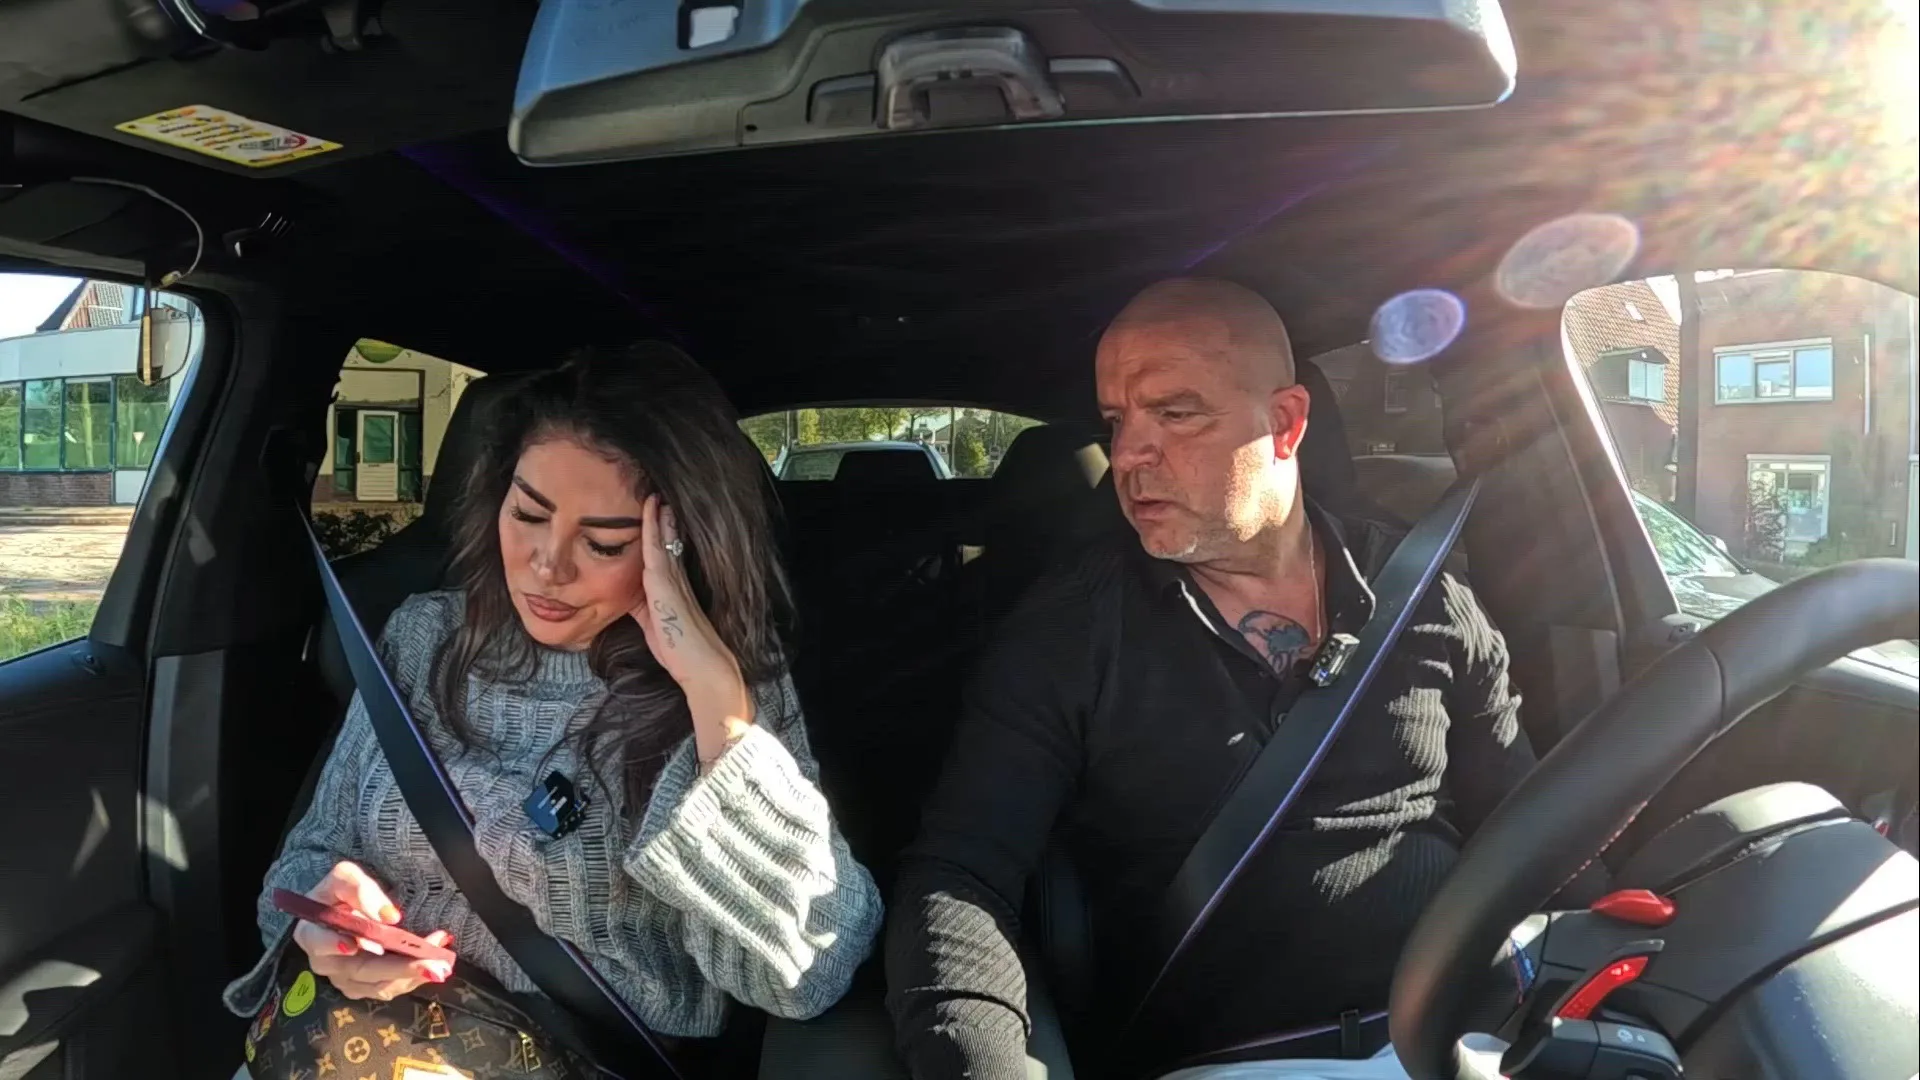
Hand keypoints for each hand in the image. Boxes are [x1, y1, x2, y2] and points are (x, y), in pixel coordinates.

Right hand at [292, 861, 453, 1000]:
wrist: (343, 907)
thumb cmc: (340, 892)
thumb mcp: (345, 877)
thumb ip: (360, 890)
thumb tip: (388, 916)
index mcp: (312, 933)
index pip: (318, 942)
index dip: (334, 945)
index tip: (354, 945)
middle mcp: (326, 962)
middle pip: (360, 970)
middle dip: (398, 967)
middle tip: (431, 964)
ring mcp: (345, 979)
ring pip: (378, 985)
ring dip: (412, 974)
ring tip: (442, 964)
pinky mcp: (364, 986)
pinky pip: (389, 988)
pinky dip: (414, 976)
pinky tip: (437, 962)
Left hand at [633, 495, 754, 756]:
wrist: (703, 669)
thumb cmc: (680, 653)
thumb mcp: (652, 626)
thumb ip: (641, 608)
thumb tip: (625, 598)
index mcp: (674, 588)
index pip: (664, 554)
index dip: (659, 534)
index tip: (656, 513)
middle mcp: (676, 580)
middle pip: (666, 542)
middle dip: (661, 520)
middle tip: (655, 494)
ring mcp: (673, 581)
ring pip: (662, 542)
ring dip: (658, 518)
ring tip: (654, 495)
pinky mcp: (667, 586)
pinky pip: (656, 552)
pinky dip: (651, 531)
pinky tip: (651, 513)